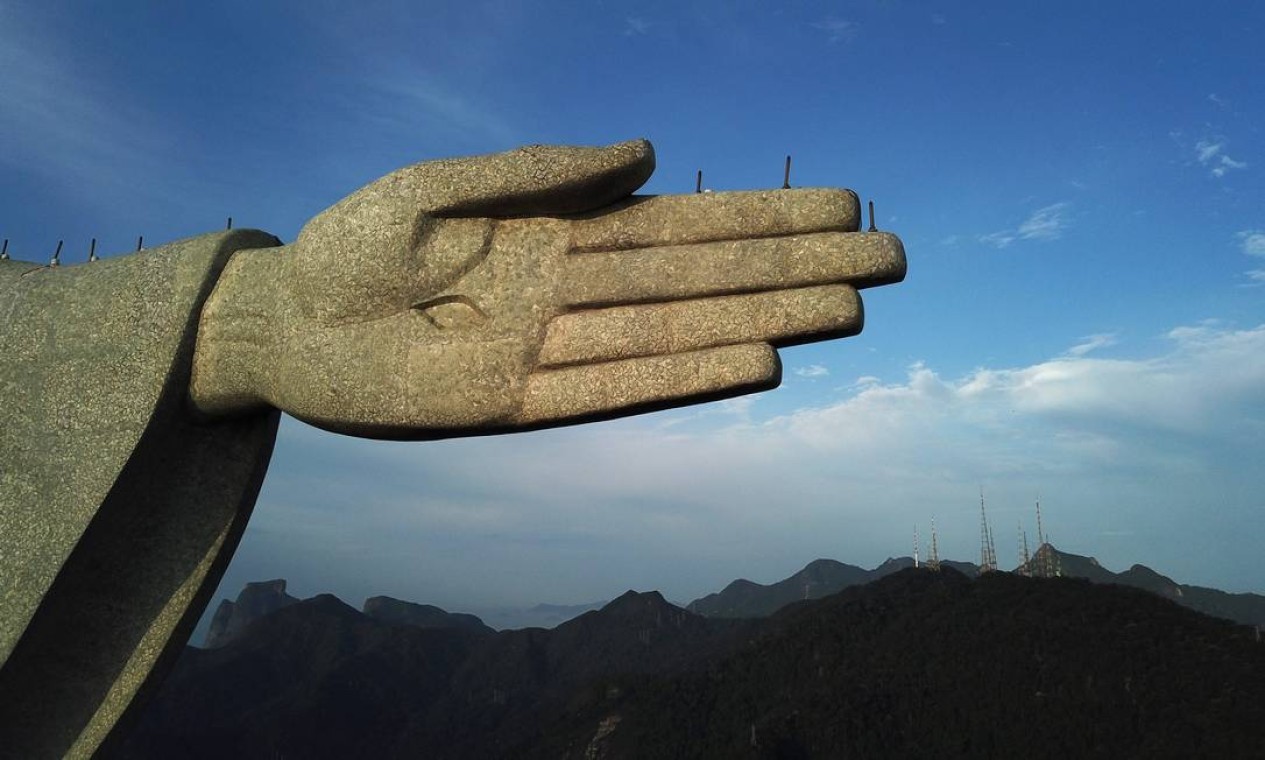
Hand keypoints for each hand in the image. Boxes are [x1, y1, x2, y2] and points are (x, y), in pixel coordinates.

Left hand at [190, 140, 904, 438]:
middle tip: (889, 260)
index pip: (678, 222)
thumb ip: (538, 173)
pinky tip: (758, 365)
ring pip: (675, 331)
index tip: (842, 204)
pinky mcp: (512, 407)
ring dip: (765, 320)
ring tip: (849, 310)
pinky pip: (612, 392)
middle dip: (794, 267)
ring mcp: (548, 352)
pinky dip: (685, 378)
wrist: (279, 326)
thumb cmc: (347, 246)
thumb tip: (647, 153)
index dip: (761, 212)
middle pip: (701, 277)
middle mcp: (569, 293)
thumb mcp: (434, 187)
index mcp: (555, 232)